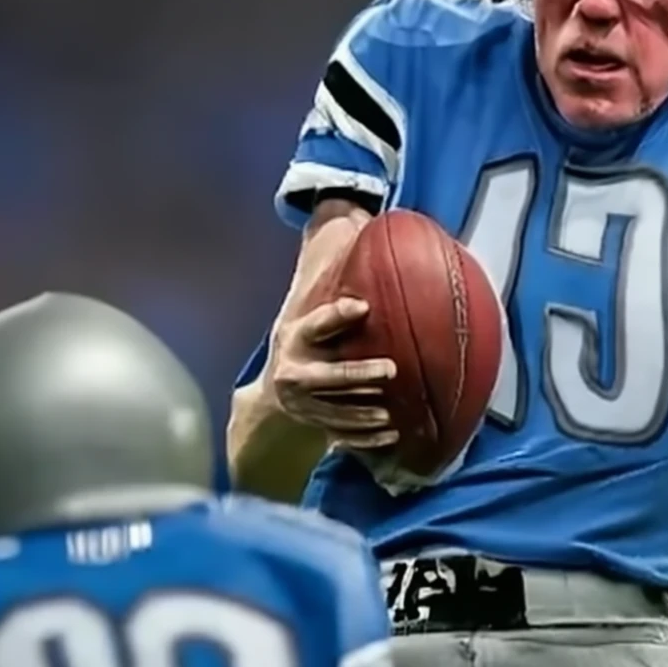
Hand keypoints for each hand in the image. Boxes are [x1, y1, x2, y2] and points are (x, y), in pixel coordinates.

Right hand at [266, 297, 398, 449]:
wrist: (275, 393)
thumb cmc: (306, 341)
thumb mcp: (307, 312)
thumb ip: (330, 284)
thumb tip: (361, 228)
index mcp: (294, 336)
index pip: (315, 324)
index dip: (337, 315)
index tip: (361, 306)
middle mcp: (294, 371)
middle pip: (327, 375)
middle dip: (358, 373)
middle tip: (392, 368)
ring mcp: (304, 403)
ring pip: (336, 411)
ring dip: (365, 412)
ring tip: (392, 412)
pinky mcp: (316, 425)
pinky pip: (342, 434)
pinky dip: (365, 438)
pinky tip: (391, 436)